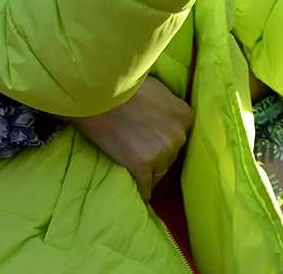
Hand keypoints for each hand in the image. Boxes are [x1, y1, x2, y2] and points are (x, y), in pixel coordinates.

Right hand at [68, 76, 193, 201]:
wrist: (98, 92)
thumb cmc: (123, 86)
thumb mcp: (156, 89)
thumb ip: (167, 106)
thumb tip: (165, 118)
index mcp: (184, 115)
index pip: (179, 137)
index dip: (164, 139)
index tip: (152, 141)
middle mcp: (178, 134)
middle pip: (171, 155)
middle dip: (157, 155)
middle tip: (138, 150)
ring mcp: (161, 150)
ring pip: (159, 172)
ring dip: (148, 172)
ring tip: (134, 168)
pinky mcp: (142, 164)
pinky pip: (145, 188)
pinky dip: (142, 192)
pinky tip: (138, 195)